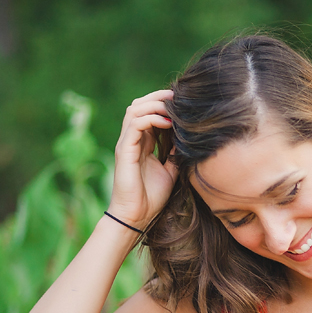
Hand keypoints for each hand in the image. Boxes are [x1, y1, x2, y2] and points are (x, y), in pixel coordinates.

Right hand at [109, 89, 177, 227]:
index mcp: (142, 143)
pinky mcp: (124, 150)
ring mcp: (126, 143)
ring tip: (172, 106)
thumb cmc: (151, 197)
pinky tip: (167, 122)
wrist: (137, 216)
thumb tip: (187, 139)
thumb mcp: (170, 171)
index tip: (183, 102)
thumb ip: (175, 154)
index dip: (163, 104)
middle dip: (158, 97)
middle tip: (178, 96)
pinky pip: (135, 124)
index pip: (148, 113)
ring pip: (135, 110)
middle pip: (139, 105)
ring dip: (154, 103)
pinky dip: (151, 118)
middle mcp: (132, 140)